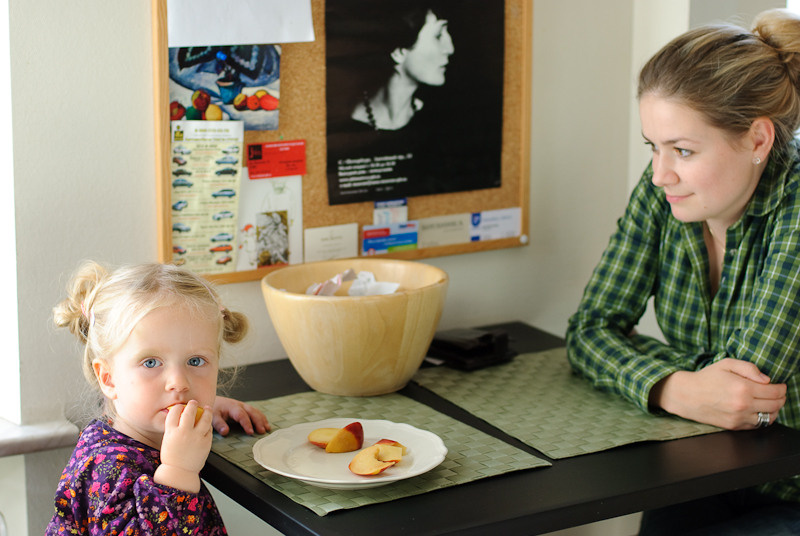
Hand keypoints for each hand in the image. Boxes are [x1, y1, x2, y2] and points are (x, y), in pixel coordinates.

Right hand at [155, 400, 212, 491]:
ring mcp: (196, 437)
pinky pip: (209, 429)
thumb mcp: (168, 440)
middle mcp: (183, 432)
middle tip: (193, 402)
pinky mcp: (206, 442)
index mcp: (171, 432)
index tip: (180, 406)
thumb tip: (180, 416)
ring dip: (206, 411)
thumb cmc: (172, 457)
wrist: (179, 472)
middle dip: (192, 404)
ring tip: (207, 408)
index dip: (177, 407)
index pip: (173, 412)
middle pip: (189, 411)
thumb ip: (173, 429)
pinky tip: (208, 423)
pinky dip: (209, 425)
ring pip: (204, 418)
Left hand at [212, 396, 270, 435]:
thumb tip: (225, 432)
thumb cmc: (214, 410)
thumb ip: (219, 424)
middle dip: (258, 421)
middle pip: (252, 412)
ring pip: (255, 411)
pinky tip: (266, 425)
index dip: (246, 423)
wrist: (214, 401)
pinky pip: (256, 412)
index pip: (241, 415)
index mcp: (232, 407)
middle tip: (262, 431)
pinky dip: (262, 418)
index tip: (250, 432)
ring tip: (267, 429)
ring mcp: (244, 406)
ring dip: (262, 420)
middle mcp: (240, 405)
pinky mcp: (246, 408)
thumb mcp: (213, 417)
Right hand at [650, 358, 786, 429]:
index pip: (775, 391)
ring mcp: (739, 418)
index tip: (780, 385)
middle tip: (778, 393)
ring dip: (774, 410)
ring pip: (770, 417)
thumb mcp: (726, 364)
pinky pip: (757, 425)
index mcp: (743, 388)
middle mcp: (743, 405)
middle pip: (776, 405)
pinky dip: (762, 418)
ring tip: (769, 402)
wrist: (686, 395)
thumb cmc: (706, 378)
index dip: (782, 388)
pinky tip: (758, 410)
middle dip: (781, 398)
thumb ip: (749, 368)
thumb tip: (767, 380)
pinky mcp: (734, 426)